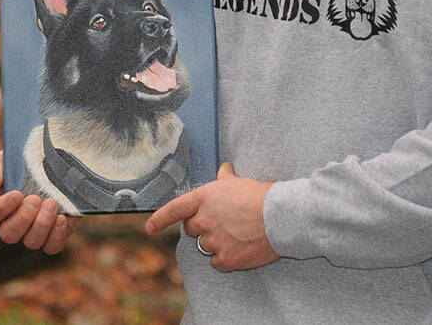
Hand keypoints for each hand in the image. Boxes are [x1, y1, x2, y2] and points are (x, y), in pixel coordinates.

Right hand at [0, 150, 77, 253]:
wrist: (61, 161)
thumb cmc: (30, 159)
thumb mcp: (11, 156)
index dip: (0, 208)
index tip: (17, 194)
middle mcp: (15, 222)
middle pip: (9, 234)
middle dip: (23, 218)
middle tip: (36, 199)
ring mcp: (35, 230)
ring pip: (31, 242)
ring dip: (42, 225)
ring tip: (53, 204)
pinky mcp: (54, 233)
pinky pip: (52, 247)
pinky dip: (57, 236)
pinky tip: (62, 218)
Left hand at [145, 162, 278, 271]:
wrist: (281, 217)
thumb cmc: (261, 196)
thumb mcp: (239, 181)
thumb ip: (225, 178)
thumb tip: (224, 169)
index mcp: (204, 198)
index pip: (174, 209)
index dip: (160, 219)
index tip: (150, 228)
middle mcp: (204, 220)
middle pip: (191, 229)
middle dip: (202, 227)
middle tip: (223, 222)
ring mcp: (213, 241)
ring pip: (205, 246)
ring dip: (216, 242)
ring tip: (238, 233)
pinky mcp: (226, 259)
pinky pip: (217, 262)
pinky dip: (226, 257)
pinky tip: (240, 247)